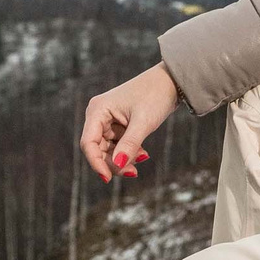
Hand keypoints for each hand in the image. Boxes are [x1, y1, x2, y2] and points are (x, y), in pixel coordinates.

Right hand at [80, 64, 180, 182]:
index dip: (96, 163)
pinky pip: (118, 145)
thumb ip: (129, 145)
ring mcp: (108, 120)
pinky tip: (143, 154)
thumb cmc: (155, 95)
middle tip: (133, 171)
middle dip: (114, 163)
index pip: (88, 143)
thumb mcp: (143, 123)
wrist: (171, 81)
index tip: (108, 178)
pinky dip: (129, 152)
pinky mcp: (118, 124)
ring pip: (108, 150)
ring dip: (123, 159)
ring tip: (143, 158)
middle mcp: (99, 115)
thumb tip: (117, 166)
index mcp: (98, 110)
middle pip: (98, 149)